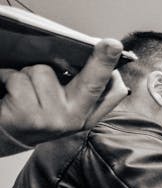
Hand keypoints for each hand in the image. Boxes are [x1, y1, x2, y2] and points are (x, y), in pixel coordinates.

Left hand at [0, 39, 129, 147]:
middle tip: (110, 44)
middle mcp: (75, 119)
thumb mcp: (65, 106)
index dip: (111, 68)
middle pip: (91, 83)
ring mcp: (55, 120)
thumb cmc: (36, 112)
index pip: (110, 91)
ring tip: (24, 88)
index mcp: (88, 114)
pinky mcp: (31, 117)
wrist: (10, 134)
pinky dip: (9, 78)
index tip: (115, 46)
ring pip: (42, 72)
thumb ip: (81, 89)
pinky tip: (10, 92)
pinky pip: (19, 79)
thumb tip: (97, 61)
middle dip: (100, 61)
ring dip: (27, 73)